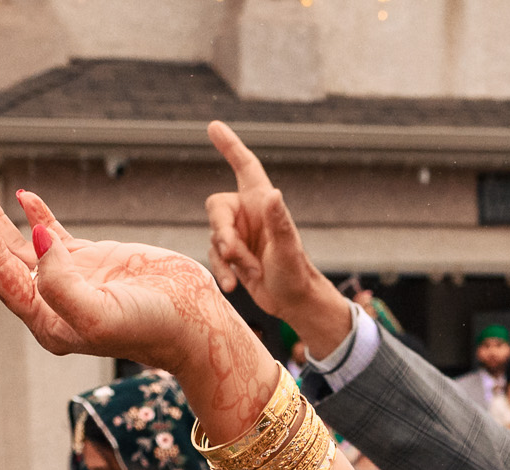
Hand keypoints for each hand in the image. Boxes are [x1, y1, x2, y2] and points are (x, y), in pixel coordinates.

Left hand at [0, 182, 277, 441]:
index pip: (0, 274)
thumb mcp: (102, 316)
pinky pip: (54, 233)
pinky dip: (37, 214)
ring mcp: (69, 280)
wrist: (197, 324)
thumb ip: (62, 284)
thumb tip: (34, 237)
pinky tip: (22, 195)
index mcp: (47, 321)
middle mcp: (50, 302)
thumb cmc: (154, 327)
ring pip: (18, 243)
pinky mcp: (91, 262)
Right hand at [202, 122, 352, 358]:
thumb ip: (278, 221)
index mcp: (262, 202)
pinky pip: (214, 257)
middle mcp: (249, 214)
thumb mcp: (287, 248)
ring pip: (214, 236)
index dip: (229, 146)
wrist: (293, 301)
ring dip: (227, 258)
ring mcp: (239, 235)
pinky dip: (222, 271)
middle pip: (216, 207)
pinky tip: (233, 285)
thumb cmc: (296, 273)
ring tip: (249, 273)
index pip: (244, 166)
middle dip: (221, 230)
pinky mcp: (233, 255)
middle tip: (232, 251)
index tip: (213, 126)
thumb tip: (273, 194)